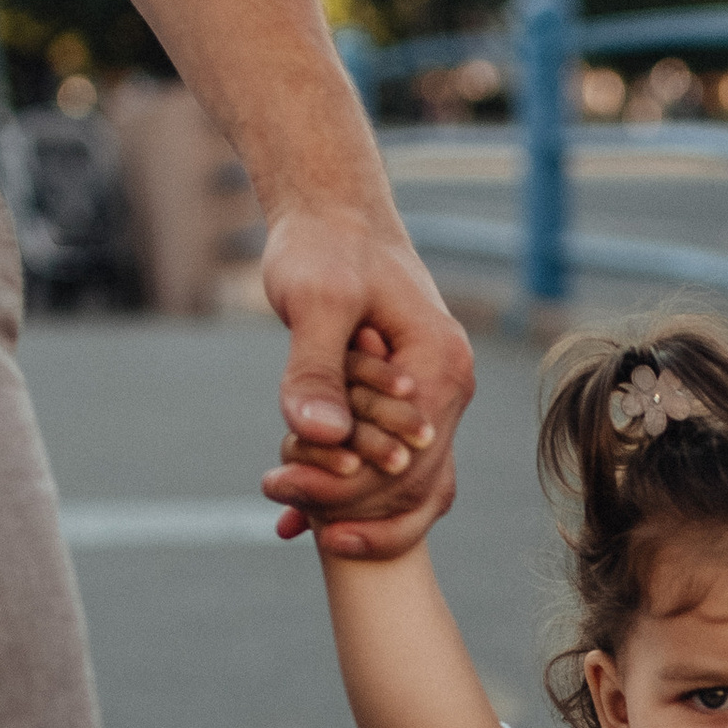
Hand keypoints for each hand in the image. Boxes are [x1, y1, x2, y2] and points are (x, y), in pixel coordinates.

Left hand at [260, 211, 475, 555]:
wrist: (333, 214)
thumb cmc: (324, 246)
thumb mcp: (314, 301)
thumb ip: (316, 370)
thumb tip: (322, 436)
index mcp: (440, 365)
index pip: (407, 461)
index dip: (346, 488)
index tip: (282, 486)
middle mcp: (450, 386)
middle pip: (411, 483)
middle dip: (344, 501)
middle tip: (277, 497)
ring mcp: (434, 396)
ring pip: (406, 484)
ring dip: (348, 503)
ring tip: (287, 505)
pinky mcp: (407, 400)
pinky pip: (389, 464)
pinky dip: (349, 491)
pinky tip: (300, 513)